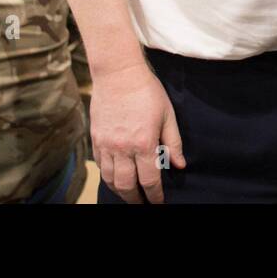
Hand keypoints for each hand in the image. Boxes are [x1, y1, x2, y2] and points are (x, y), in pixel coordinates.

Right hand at [92, 62, 185, 203]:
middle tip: (143, 204)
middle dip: (136, 199)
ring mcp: (106, 144)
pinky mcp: (96, 138)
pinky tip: (115, 177)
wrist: (118, 73)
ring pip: (110, 179)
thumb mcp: (167, 115)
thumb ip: (174, 142)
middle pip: (127, 186)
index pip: (149, 180)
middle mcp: (122, 148)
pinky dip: (107, 176)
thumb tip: (180, 165)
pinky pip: (100, 165)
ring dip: (120, 191)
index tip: (159, 202)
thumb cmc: (147, 91)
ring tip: (129, 195)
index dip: (155, 196)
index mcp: (144, 143)